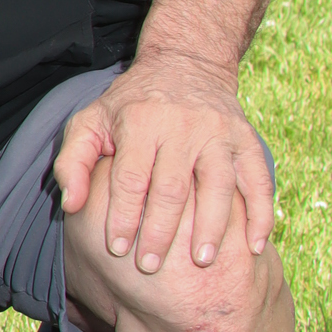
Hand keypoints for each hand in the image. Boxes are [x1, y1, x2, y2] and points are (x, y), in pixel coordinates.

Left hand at [55, 49, 274, 272]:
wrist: (185, 64)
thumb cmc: (129, 104)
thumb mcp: (90, 121)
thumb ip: (72, 162)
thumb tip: (71, 205)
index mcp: (140, 122)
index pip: (130, 179)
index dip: (123, 217)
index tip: (117, 250)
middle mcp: (182, 126)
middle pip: (172, 188)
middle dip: (160, 232)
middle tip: (151, 267)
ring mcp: (219, 132)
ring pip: (218, 186)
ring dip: (212, 228)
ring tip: (202, 262)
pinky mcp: (246, 139)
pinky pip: (258, 180)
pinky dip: (260, 215)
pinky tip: (254, 247)